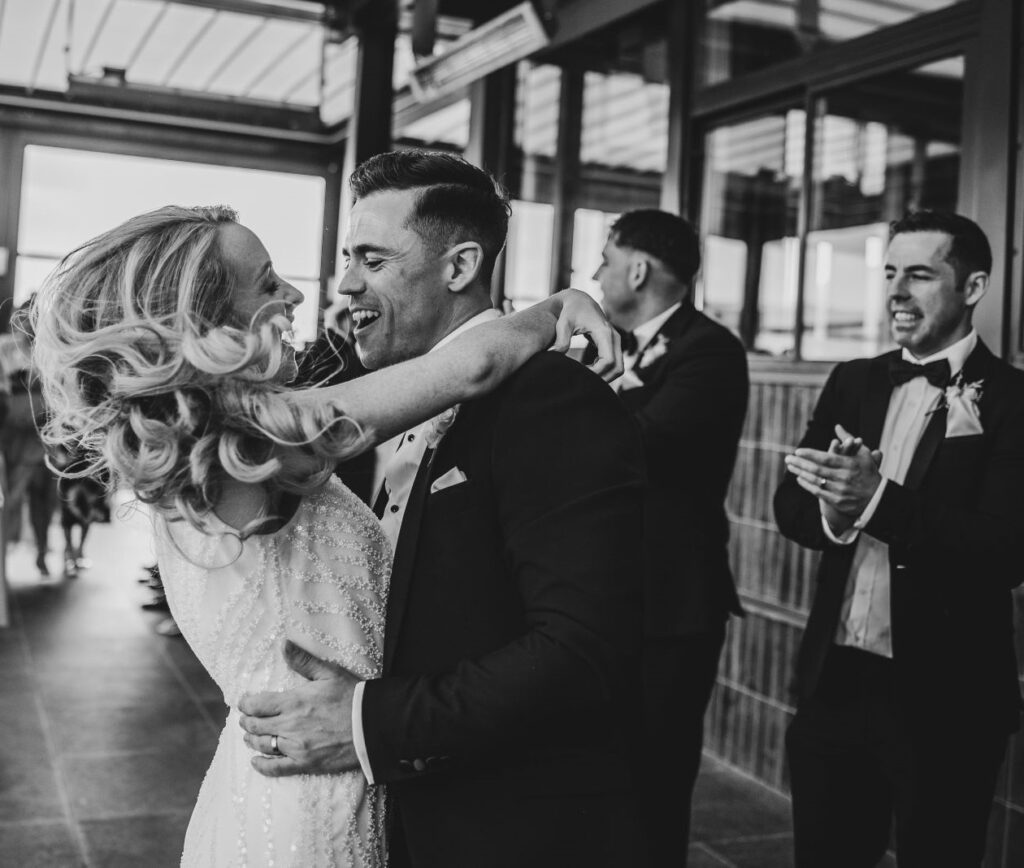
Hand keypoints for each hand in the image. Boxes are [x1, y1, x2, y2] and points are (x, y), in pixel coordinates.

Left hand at [237, 641, 361, 777]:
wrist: (372, 726)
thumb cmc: (352, 697)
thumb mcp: (329, 673)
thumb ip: (303, 660)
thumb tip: (283, 644)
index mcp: (293, 702)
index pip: (257, 705)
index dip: (246, 703)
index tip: (244, 702)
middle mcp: (290, 726)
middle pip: (255, 726)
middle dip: (246, 721)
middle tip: (245, 719)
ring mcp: (296, 747)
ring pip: (263, 745)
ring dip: (251, 740)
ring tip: (249, 736)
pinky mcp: (305, 764)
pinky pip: (276, 769)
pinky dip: (262, 766)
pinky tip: (256, 761)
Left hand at [546, 289, 622, 381]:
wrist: (578, 299)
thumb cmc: (570, 311)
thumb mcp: (564, 323)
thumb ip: (561, 339)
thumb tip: (555, 355)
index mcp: (605, 333)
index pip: (608, 361)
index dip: (595, 373)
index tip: (579, 375)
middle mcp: (614, 337)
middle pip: (618, 368)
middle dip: (602, 378)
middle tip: (583, 381)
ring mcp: (615, 341)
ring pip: (618, 368)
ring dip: (604, 376)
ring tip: (583, 377)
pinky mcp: (612, 344)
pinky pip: (614, 363)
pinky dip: (603, 371)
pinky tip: (586, 370)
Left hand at [785, 424, 883, 517]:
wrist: (877, 498)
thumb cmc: (868, 471)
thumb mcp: (862, 453)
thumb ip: (848, 439)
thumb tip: (837, 426)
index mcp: (850, 464)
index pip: (826, 458)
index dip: (810, 455)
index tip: (798, 451)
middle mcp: (845, 478)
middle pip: (817, 470)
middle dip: (800, 463)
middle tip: (787, 458)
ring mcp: (841, 491)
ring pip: (816, 481)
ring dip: (801, 473)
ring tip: (790, 467)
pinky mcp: (838, 501)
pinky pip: (818, 492)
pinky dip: (807, 485)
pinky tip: (799, 478)